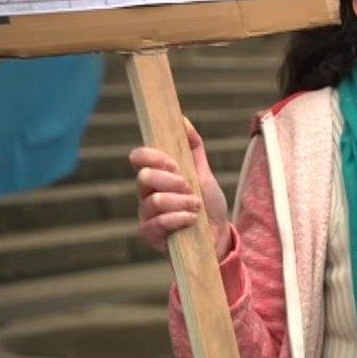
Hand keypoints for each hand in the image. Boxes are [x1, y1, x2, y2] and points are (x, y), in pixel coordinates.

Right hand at [129, 118, 230, 260]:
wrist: (217, 237)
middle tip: (190, 190)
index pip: (139, 157)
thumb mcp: (204, 173)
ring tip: (196, 208)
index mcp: (156, 176)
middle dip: (174, 182)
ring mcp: (145, 215)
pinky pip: (158, 222)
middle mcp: (145, 194)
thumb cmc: (208, 205)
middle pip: (144, 177)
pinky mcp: (149, 234)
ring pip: (155, 200)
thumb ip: (194, 147)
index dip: (155, 157)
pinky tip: (191, 220)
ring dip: (183, 203)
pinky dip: (180, 218)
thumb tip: (182, 120)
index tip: (175, 165)